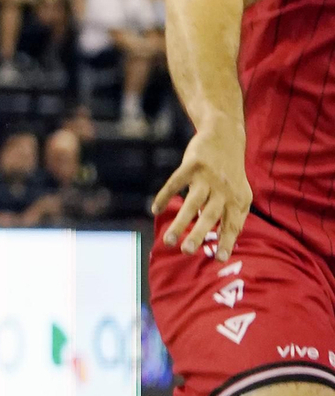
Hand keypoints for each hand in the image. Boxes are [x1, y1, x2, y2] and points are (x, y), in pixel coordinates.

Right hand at [155, 118, 251, 259]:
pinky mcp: (192, 164)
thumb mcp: (240, 192)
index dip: (228, 241)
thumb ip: (233, 214)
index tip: (220, 259)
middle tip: (186, 252)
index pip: (233, 224)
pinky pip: (175, 183)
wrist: (224, 136)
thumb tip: (222, 240)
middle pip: (210, 215)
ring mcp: (207, 176)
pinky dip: (164, 196)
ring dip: (179, 222)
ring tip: (168, 240)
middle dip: (198, 234)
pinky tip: (154, 209)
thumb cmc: (231, 171)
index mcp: (238, 199)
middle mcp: (224, 189)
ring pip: (192, 202)